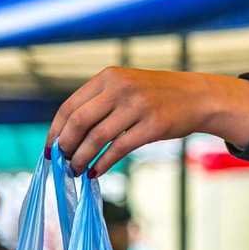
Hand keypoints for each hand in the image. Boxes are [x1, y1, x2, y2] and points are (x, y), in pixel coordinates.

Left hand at [46, 67, 248, 175]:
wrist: (198, 97)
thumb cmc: (158, 96)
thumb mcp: (127, 87)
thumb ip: (101, 102)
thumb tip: (69, 134)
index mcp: (108, 77)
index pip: (70, 106)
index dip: (55, 131)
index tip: (49, 149)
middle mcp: (120, 88)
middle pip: (79, 121)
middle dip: (66, 146)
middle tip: (61, 163)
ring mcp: (137, 106)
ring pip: (97, 137)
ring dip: (82, 157)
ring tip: (76, 170)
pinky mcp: (153, 125)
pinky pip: (119, 148)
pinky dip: (103, 163)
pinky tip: (96, 172)